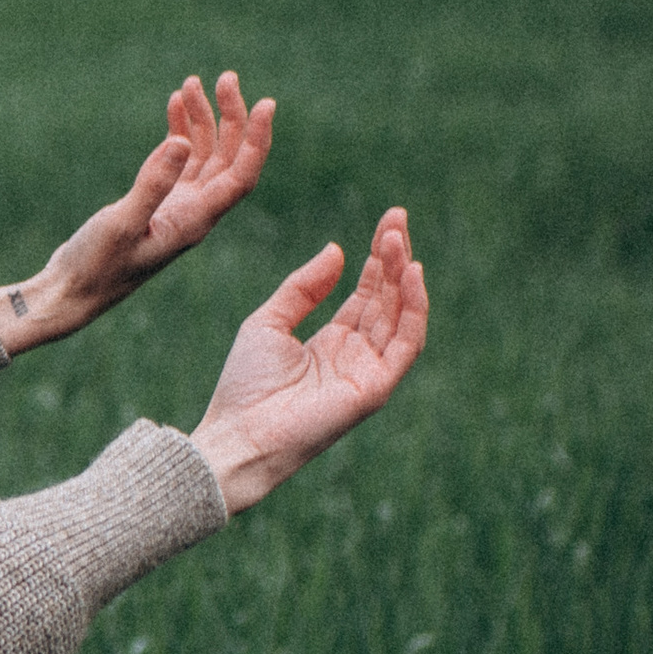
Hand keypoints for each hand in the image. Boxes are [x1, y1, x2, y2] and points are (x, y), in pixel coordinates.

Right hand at [0, 72, 274, 352]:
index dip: (257, 139)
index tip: (265, 102)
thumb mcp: (121, 223)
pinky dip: (179, 132)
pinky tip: (174, 106)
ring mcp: (177, 208)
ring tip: (190, 84)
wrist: (69, 293)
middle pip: (228, 158)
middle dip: (231, 116)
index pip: (241, 175)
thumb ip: (152, 184)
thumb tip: (182, 141)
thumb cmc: (94, 267)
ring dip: (202, 119)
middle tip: (223, 78)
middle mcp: (195, 213)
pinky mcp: (157, 204)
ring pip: (203, 155)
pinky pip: (180, 162)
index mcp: (195, 221)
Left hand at [189, 211, 427, 514]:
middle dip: (394, 258)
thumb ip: (303, 288)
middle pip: (387, 300)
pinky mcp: (376, 389)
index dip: (378, 260)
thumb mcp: (269, 322)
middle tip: (397, 218)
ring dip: (403, 276)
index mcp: (332, 343)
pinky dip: (414, 309)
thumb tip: (337, 249)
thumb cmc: (245, 385)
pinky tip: (411, 274)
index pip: (367, 295)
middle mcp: (356, 357)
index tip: (388, 222)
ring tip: (398, 239)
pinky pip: (406, 345)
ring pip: (400, 316)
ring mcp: (368, 373)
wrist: (238, 434)